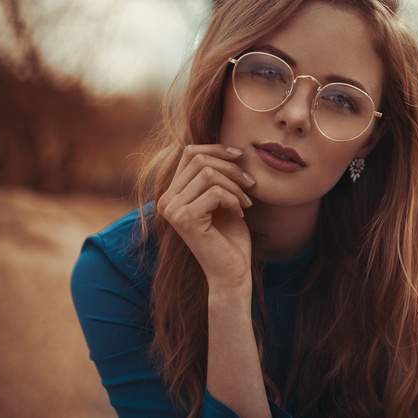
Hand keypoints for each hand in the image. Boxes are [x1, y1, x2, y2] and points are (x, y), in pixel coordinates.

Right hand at [157, 144, 255, 291]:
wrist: (232, 271)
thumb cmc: (231, 236)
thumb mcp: (224, 198)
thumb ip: (218, 175)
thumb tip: (230, 146)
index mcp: (172, 193)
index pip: (190, 153)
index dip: (217, 149)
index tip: (240, 156)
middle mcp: (166, 200)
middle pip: (199, 159)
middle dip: (231, 168)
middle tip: (251, 185)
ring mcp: (172, 210)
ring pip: (209, 174)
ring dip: (235, 186)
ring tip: (246, 203)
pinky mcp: (185, 219)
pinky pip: (216, 192)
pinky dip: (234, 200)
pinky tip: (239, 215)